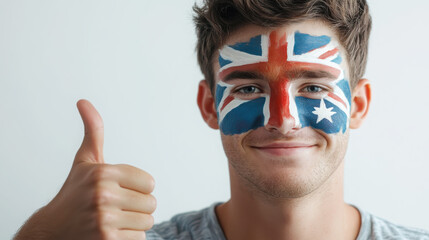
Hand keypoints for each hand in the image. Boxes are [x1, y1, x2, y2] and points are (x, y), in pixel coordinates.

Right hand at [15, 100, 155, 239]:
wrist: (52, 231)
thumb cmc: (74, 194)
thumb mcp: (85, 161)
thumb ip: (93, 131)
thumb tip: (83, 101)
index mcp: (103, 173)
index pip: (150, 183)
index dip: (137, 189)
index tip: (119, 191)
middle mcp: (103, 195)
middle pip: (151, 204)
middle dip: (137, 207)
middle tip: (114, 209)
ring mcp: (105, 220)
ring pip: (147, 222)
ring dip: (134, 224)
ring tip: (112, 222)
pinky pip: (139, 239)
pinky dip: (128, 239)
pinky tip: (110, 235)